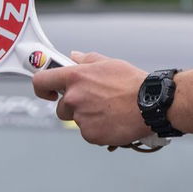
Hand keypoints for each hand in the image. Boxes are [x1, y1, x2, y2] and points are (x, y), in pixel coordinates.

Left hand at [32, 51, 149, 147]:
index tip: (49, 92)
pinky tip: (114, 122)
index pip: (42, 81)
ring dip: (89, 118)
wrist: (151, 104)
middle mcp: (74, 98)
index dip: (42, 88)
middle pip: (62, 107)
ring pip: (78, 121)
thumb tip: (73, 56)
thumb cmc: (133, 82)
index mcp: (76, 77)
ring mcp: (81, 118)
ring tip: (111, 111)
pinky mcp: (90, 134)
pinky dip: (99, 130)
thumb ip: (87, 60)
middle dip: (74, 107)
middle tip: (96, 102)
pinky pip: (89, 133)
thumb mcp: (109, 64)